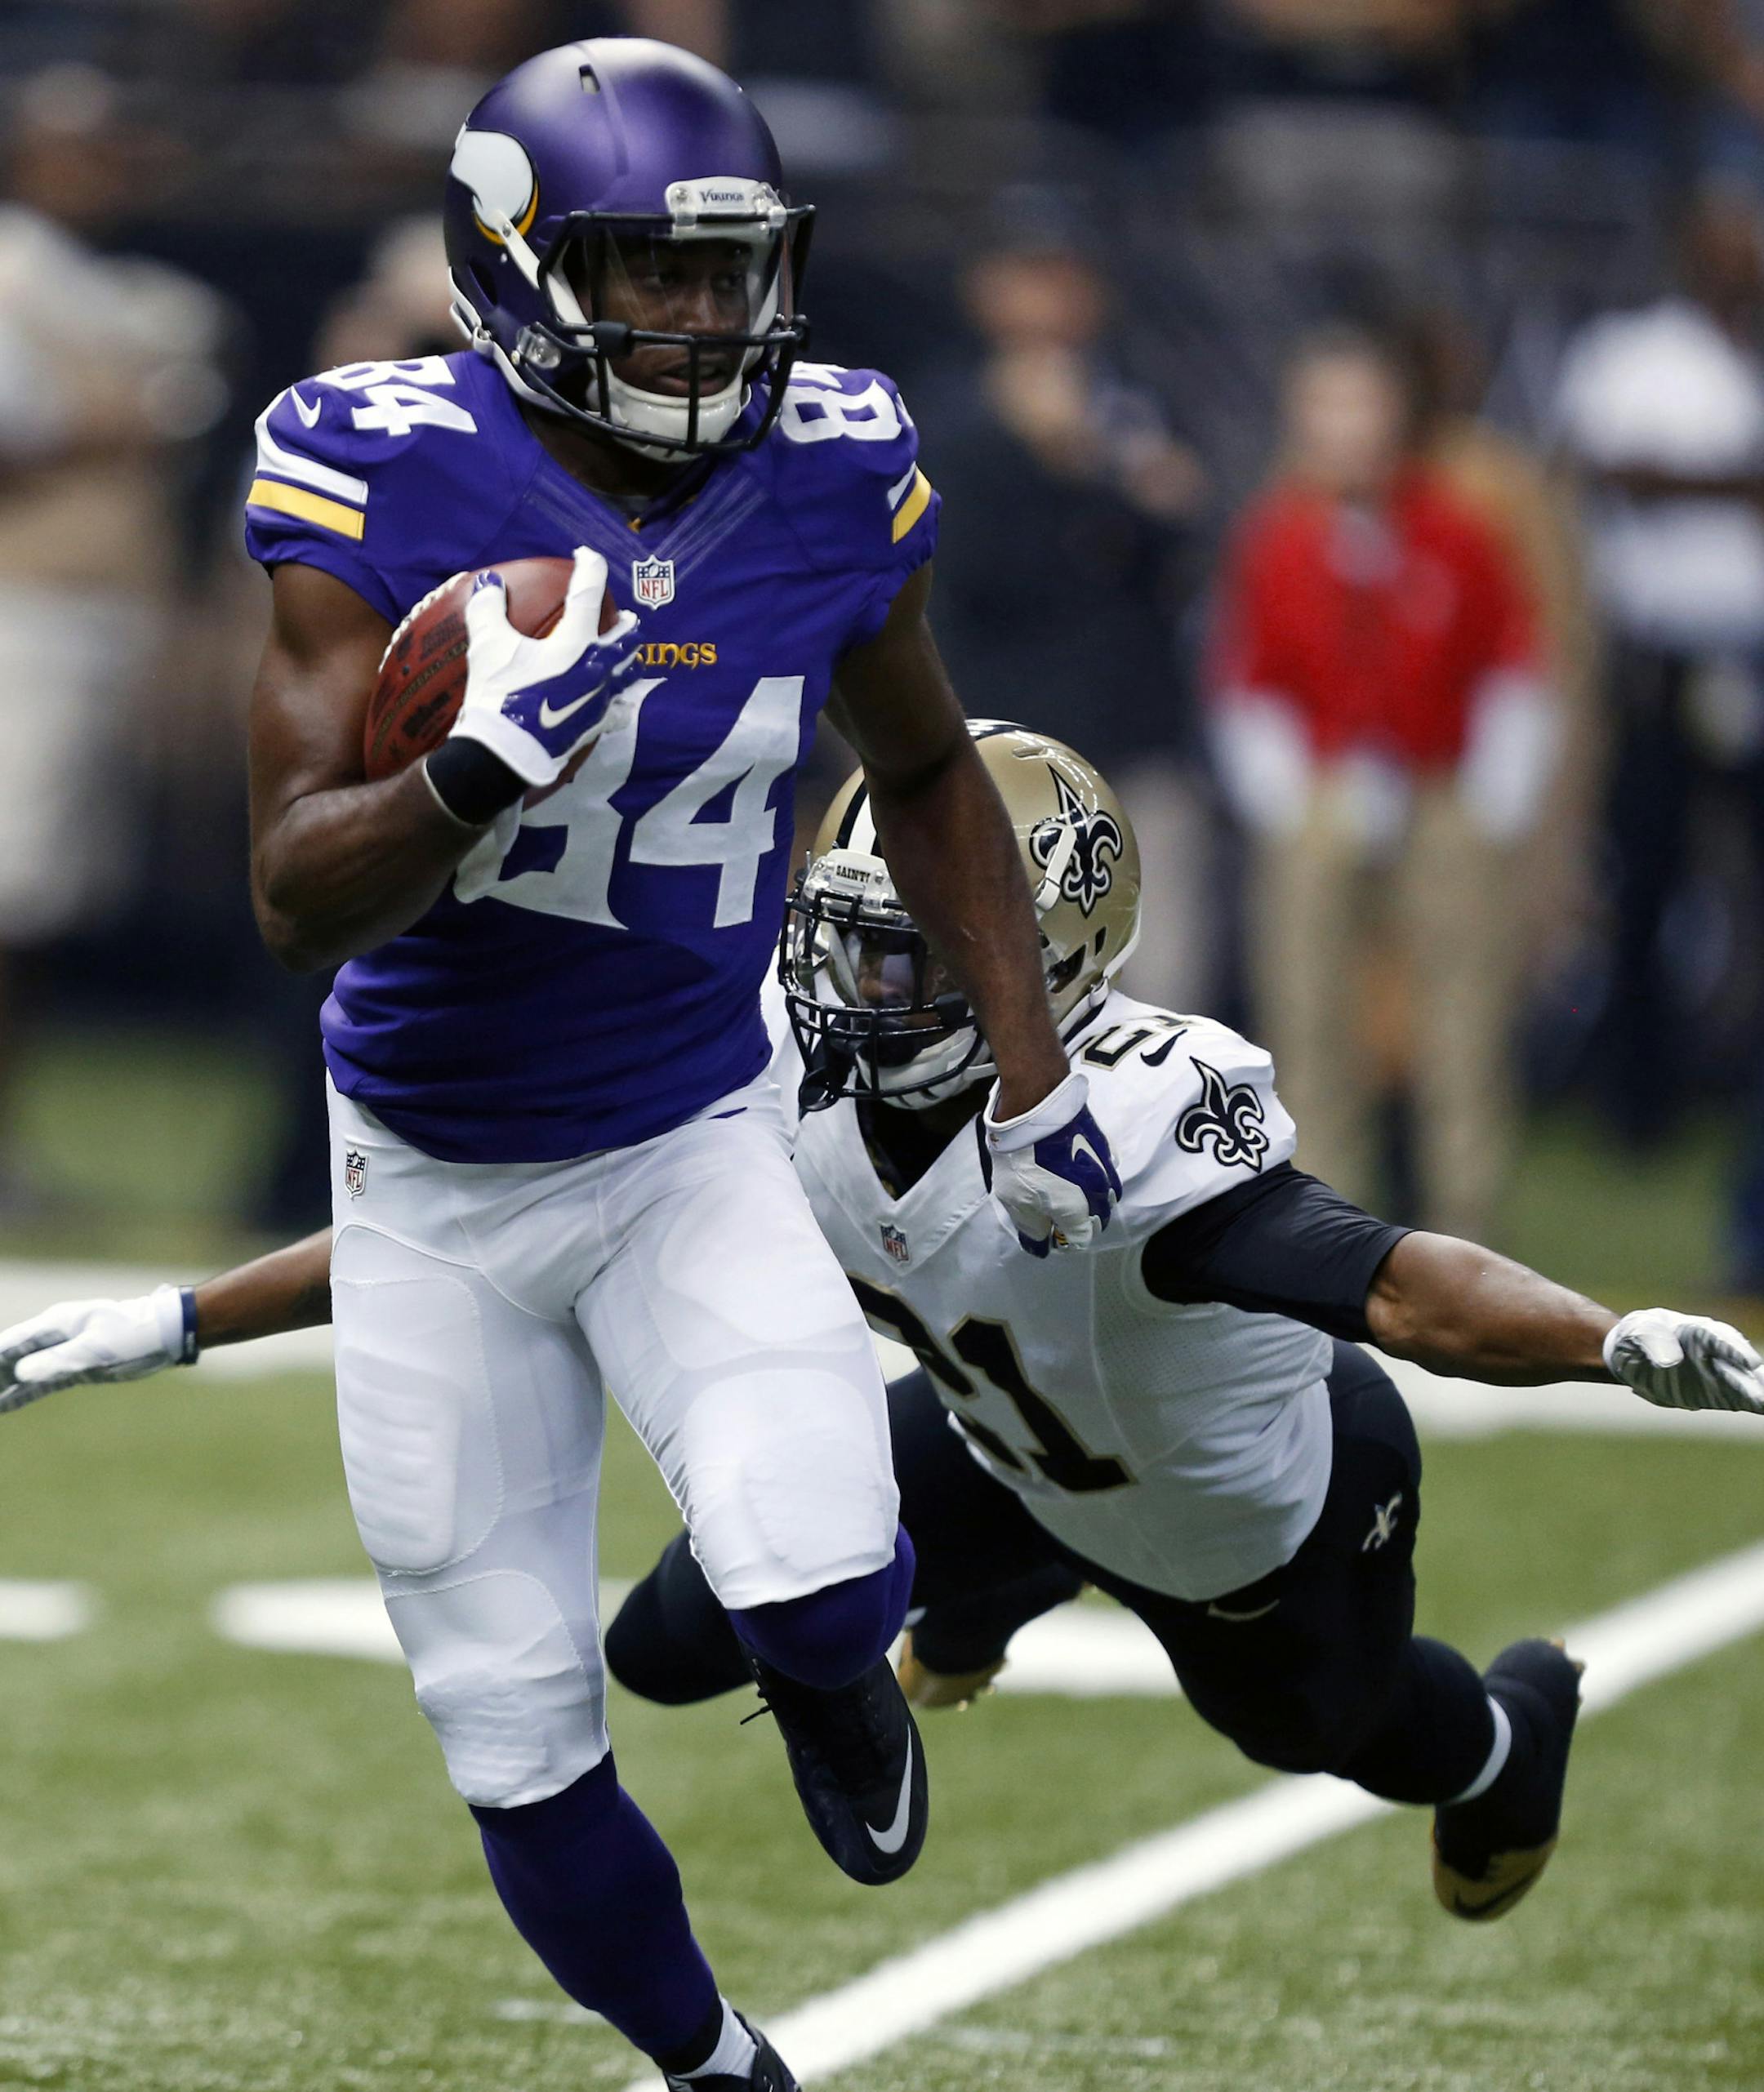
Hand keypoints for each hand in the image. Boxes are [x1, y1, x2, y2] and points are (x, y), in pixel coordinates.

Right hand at [0, 1287, 192, 1413]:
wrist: (166, 1334)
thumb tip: (20, 1373)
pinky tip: (5, 1405)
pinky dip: (23, 1393)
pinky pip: (42, 1382)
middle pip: (12, 1358)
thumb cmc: (134, 1335)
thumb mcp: (97, 1349)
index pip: (12, 1343)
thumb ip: (59, 1360)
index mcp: (56, 1323)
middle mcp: (54, 1336)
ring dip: (4, 1387)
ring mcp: (63, 1352)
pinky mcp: (75, 1368)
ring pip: (24, 1372)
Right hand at [449, 545, 641, 788]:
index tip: (585, 555)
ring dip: (628, 657)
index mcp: (576, 642)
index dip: (590, 568)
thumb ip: (488, 608)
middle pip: (627, 636)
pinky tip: (616, 703)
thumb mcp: (488, 647)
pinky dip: (618, 700)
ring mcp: (601, 698)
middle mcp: (598, 668)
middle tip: (623, 615)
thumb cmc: (500, 695)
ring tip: (625, 653)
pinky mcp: (596, 724)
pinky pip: (617, 710)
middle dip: (626, 621)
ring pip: (628, 672)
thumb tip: (488, 582)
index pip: (589, 593)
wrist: (505, 753)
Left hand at [984, 1069, 1121, 1257]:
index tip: (1047, 1229)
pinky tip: (1073, 1168)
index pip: (1081, 1240)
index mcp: (1079, 1211)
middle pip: (1097, 1219)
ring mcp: (1106, 1168)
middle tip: (1053, 1210)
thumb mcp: (1015, 1200)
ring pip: (1104, 1195)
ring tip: (1065, 1189)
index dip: (1063, 1240)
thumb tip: (1043, 1245)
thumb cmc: (1022, 1158)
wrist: (1036, 1107)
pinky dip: (1092, 1177)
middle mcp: (1100, 1194)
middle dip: (1078, 1221)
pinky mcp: (1104, 1146)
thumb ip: (1032, 1228)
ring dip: (1088, 1199)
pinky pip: (1104, 1171)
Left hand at [1604, 1309, 1763, 1414]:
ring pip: (1745, 1384)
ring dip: (1757, 1393)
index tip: (1750, 1362)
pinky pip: (1740, 1400)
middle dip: (1755, 1378)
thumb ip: (1653, 1340)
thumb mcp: (1638, 1330)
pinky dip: (1754, 1405)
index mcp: (1698, 1331)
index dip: (1735, 1349)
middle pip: (1740, 1365)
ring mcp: (1720, 1375)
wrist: (1632, 1356)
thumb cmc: (1638, 1336)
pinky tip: (1763, 1408)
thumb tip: (1670, 1361)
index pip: (1719, 1338)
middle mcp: (1716, 1353)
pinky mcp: (1718, 1395)